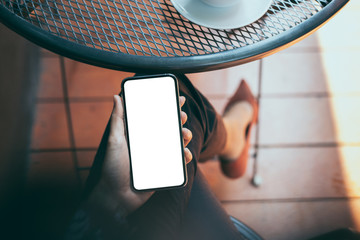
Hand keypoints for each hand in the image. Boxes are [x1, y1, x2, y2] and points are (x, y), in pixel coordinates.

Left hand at [87, 95, 192, 216]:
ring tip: (184, 134)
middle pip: (170, 127)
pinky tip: (185, 154)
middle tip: (182, 116)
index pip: (156, 116)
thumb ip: (117, 119)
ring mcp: (159, 156)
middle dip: (180, 119)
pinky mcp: (165, 169)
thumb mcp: (114, 141)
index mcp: (141, 134)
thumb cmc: (112, 168)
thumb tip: (116, 96)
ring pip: (178, 142)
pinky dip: (186, 156)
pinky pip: (179, 161)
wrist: (117, 196)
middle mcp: (151, 143)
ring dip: (185, 136)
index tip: (178, 98)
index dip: (168, 106)